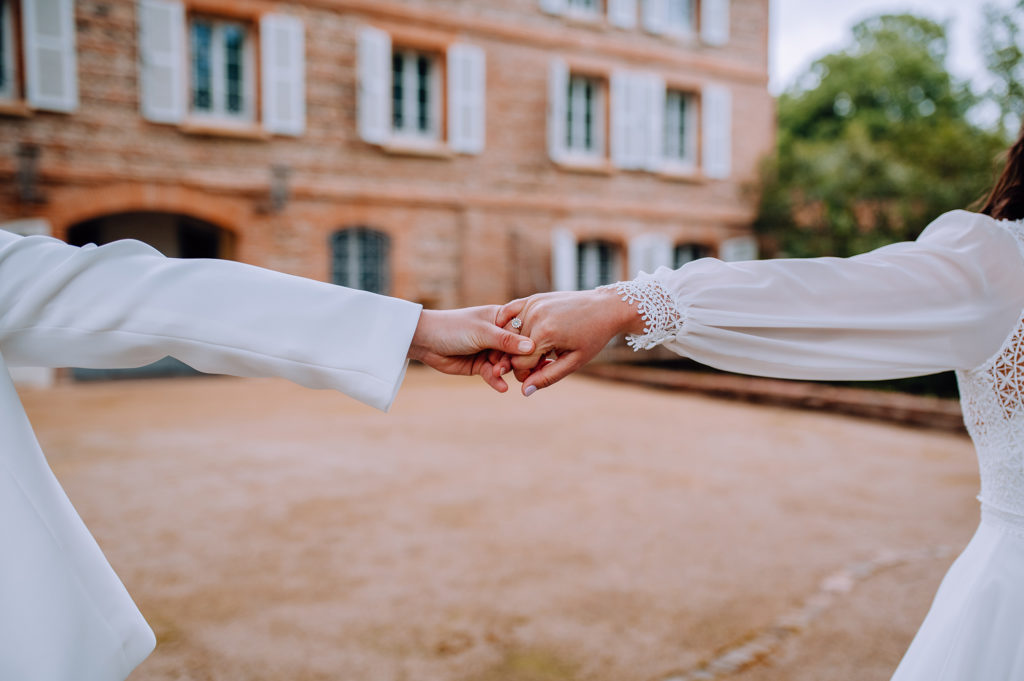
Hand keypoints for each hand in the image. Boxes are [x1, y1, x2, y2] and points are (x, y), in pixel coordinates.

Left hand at [408, 305, 534, 391]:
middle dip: (516, 360)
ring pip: (505, 364)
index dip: (531, 341)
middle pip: (516, 350)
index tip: (539, 353)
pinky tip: (502, 388)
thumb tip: (532, 347)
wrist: (425, 340)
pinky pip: (492, 375)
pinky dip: (496, 381)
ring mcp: (489, 350)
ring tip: (499, 374)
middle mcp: (497, 334)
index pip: (523, 330)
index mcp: (501, 318)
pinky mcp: (480, 365)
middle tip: (516, 368)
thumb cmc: (454, 327)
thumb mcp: (482, 332)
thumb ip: (507, 341)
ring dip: (504, 370)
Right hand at [493, 287, 644, 395]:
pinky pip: (508, 315)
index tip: (542, 372)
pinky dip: (510, 327)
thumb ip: (548, 377)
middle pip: (511, 350)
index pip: (519, 363)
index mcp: (545, 333)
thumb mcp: (574, 361)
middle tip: (544, 361)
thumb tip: (524, 391)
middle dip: (523, 361)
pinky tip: (524, 335)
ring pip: (508, 334)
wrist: (606, 307)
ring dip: (517, 346)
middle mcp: (535, 316)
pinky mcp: (532, 298)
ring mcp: (532, 304)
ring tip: (541, 349)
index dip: (528, 374)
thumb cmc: (593, 336)